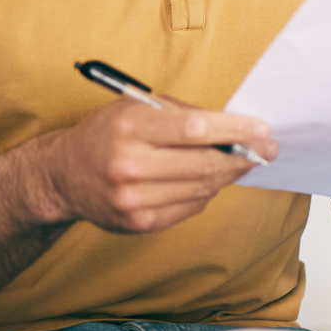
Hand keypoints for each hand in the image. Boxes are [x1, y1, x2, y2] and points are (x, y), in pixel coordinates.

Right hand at [28, 97, 278, 233]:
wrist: (64, 175)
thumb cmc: (108, 133)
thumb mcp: (137, 107)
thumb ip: (184, 114)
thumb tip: (236, 126)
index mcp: (130, 127)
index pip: (196, 129)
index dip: (235, 130)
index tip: (262, 129)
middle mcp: (129, 164)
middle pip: (204, 164)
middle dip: (243, 156)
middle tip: (267, 149)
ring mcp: (133, 199)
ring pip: (202, 189)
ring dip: (229, 175)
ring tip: (243, 162)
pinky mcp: (138, 223)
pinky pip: (190, 207)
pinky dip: (207, 193)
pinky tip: (211, 180)